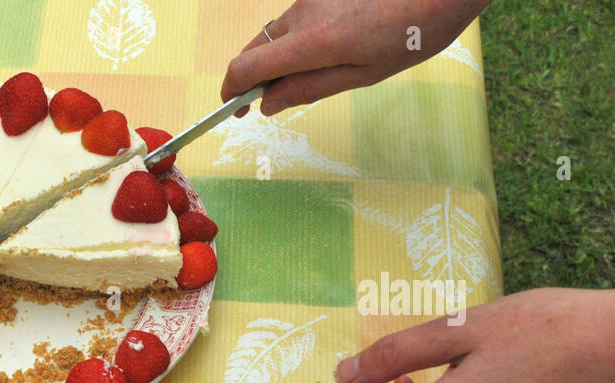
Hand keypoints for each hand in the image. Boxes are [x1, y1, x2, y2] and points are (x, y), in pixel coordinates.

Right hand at [221, 0, 491, 115]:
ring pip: (276, 35)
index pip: (245, 67)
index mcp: (311, 42)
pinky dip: (298, 40)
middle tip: (270, 100)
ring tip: (320, 69)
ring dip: (281, 57)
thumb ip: (308, 89)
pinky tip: (332, 46)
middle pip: (254, 49)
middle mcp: (302, 14)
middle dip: (254, 78)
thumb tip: (267, 104)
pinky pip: (295, 20)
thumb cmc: (409, 35)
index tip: (234, 108)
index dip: (231, 91)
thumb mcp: (361, 75)